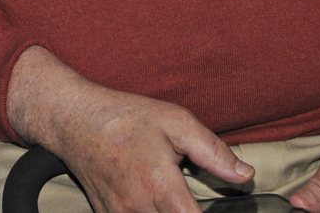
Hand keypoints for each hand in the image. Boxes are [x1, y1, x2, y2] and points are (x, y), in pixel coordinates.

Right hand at [5, 47, 251, 212]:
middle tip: (190, 199)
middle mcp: (138, 207)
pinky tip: (154, 201)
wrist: (74, 119)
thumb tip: (245, 175)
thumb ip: (213, 152)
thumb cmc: (125, 117)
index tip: (222, 211)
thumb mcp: (176, 122)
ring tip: (174, 199)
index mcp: (160, 186)